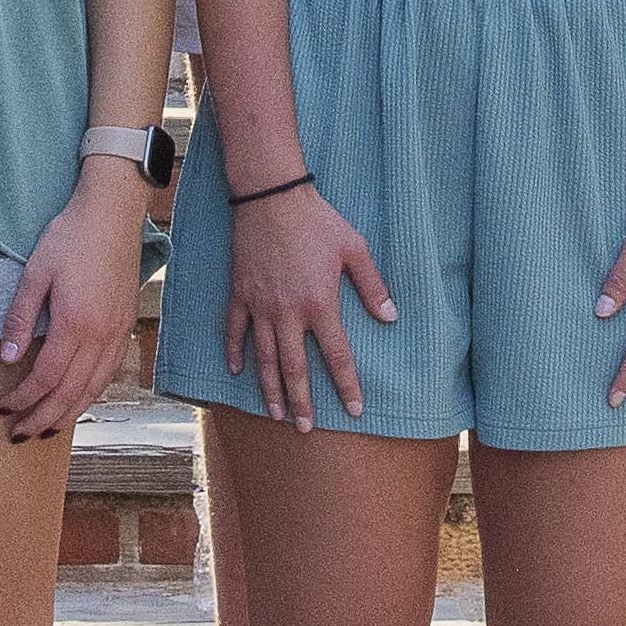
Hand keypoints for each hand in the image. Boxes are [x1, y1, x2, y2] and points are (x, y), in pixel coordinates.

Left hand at [0, 160, 151, 440]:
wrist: (112, 214)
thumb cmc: (71, 237)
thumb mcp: (35, 272)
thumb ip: (20, 317)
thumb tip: (6, 358)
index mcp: (76, 323)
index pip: (47, 378)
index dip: (24, 399)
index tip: (3, 409)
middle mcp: (101, 336)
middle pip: (71, 393)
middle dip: (42, 418)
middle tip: (18, 434)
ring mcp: (118, 333)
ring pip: (93, 389)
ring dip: (68, 414)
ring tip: (45, 429)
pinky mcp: (125, 327)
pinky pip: (109, 374)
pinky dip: (91, 394)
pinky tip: (77, 400)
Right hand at [223, 175, 397, 428]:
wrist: (272, 197)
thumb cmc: (317, 220)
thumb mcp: (355, 249)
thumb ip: (373, 286)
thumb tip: (391, 317)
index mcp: (320, 304)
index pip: (337, 356)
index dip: (347, 386)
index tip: (354, 409)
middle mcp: (288, 313)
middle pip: (295, 368)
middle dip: (301, 402)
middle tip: (304, 428)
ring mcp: (261, 305)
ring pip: (264, 357)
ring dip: (270, 388)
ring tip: (275, 414)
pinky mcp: (240, 293)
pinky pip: (235, 329)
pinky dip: (234, 352)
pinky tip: (236, 372)